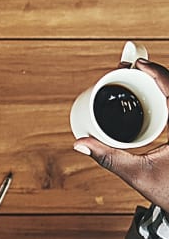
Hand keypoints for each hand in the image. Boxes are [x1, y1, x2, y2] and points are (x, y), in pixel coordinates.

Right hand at [74, 59, 168, 207]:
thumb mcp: (138, 174)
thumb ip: (109, 157)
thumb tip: (79, 144)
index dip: (157, 72)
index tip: (138, 63)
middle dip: (155, 74)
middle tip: (132, 68)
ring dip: (162, 83)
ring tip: (140, 77)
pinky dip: (167, 95)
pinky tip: (155, 92)